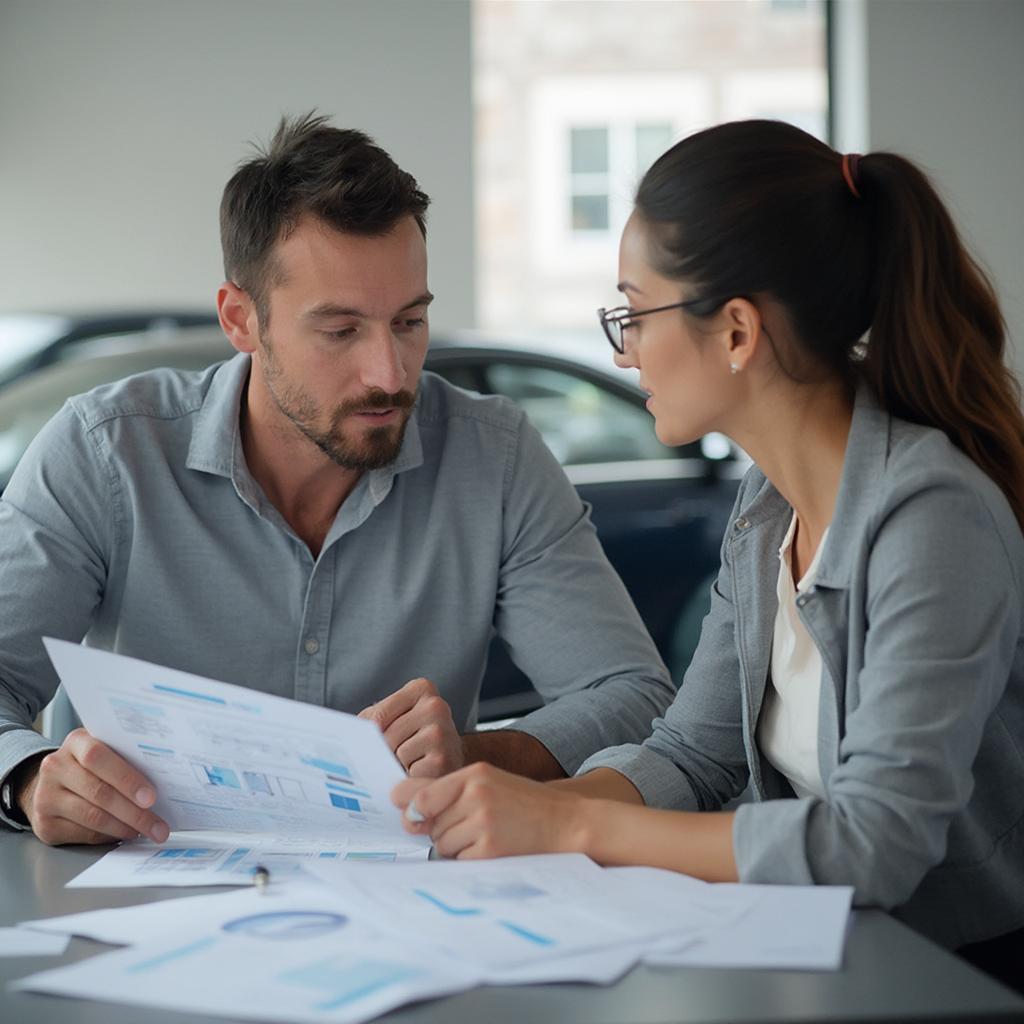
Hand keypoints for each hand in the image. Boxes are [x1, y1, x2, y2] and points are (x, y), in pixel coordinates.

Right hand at [16, 728, 168, 845]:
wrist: (53, 781)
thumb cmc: (92, 764)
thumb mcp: (107, 749)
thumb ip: (128, 756)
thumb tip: (169, 777)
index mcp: (76, 742)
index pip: (99, 757)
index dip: (126, 778)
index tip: (152, 797)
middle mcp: (55, 767)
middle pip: (99, 792)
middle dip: (134, 812)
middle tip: (158, 826)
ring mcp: (46, 796)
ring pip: (92, 816)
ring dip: (125, 827)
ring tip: (147, 831)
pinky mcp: (44, 824)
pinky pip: (83, 834)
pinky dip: (109, 836)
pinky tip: (125, 834)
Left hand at [359, 677, 463, 777]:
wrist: (450, 762)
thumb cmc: (414, 738)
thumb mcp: (394, 718)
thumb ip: (372, 718)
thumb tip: (347, 732)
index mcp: (422, 688)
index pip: (378, 717)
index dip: (372, 737)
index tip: (377, 742)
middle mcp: (437, 706)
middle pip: (386, 736)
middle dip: (386, 752)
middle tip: (398, 754)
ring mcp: (443, 733)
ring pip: (397, 754)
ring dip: (399, 765)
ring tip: (412, 761)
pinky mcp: (444, 760)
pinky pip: (409, 772)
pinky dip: (410, 777)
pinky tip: (421, 771)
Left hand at [391, 762, 587, 858]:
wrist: (567, 822)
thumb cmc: (525, 805)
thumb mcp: (490, 783)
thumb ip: (451, 792)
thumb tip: (407, 812)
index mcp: (474, 774)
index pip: (422, 793)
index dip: (410, 807)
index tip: (410, 816)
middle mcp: (476, 795)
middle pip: (430, 823)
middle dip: (443, 830)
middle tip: (474, 826)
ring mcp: (483, 823)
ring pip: (442, 844)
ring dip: (456, 847)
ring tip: (487, 836)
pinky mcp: (490, 850)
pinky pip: (459, 861)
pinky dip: (470, 860)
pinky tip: (492, 849)